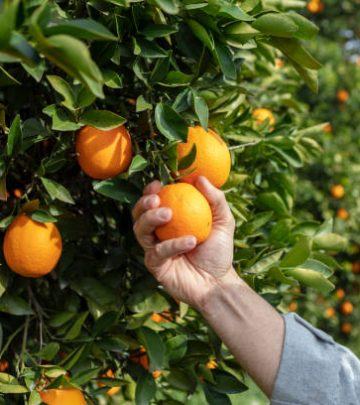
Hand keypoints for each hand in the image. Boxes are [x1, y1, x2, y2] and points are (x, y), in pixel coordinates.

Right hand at [132, 176, 235, 309]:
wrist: (218, 282)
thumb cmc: (218, 250)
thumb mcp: (223, 220)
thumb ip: (215, 198)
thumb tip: (200, 178)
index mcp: (169, 221)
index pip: (153, 203)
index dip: (150, 191)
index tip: (159, 184)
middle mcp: (158, 234)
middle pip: (139, 215)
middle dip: (143, 204)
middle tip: (156, 199)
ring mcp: (154, 250)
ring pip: (140, 231)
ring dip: (151, 219)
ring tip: (169, 214)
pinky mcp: (155, 266)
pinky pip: (158, 252)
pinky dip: (173, 244)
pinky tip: (190, 241)